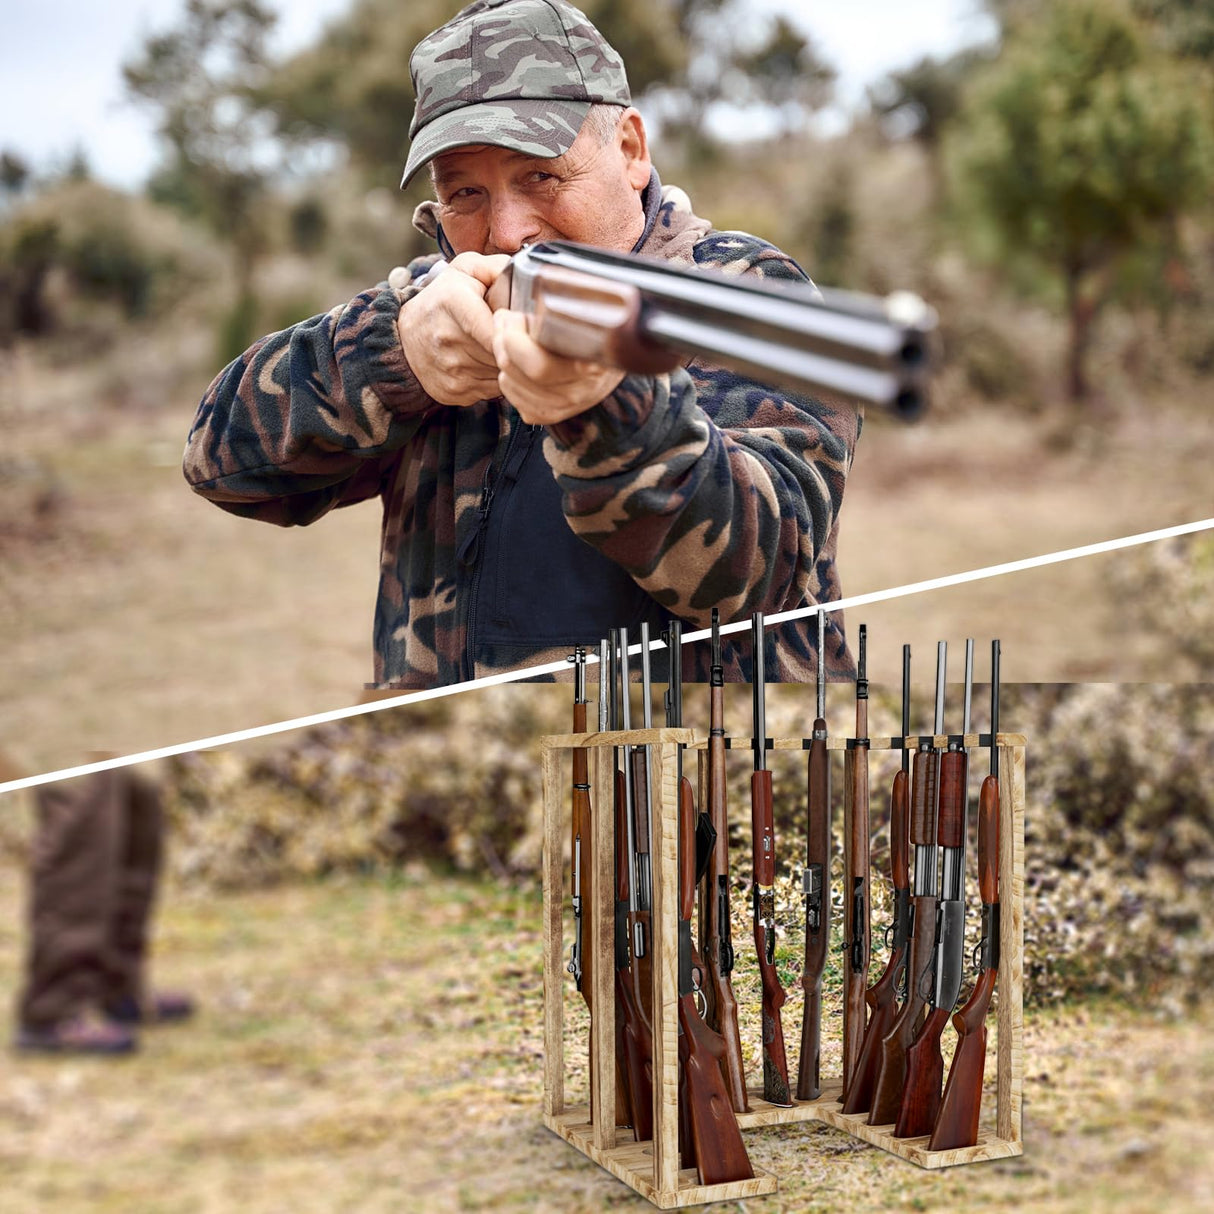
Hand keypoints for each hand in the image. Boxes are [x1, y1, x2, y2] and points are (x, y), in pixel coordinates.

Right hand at [397, 253, 511, 406]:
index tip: (522, 326)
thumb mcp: (464, 271)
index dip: (516, 329)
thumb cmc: (442, 302)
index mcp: (453, 301)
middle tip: (514, 335)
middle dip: (515, 345)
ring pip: (502, 372)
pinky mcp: (454, 392)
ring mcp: (451, 369)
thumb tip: (525, 278)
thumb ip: (496, 267)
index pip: (498, 327)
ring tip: (496, 347)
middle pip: (504, 351)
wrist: (404, 338)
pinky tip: (486, 364)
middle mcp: (448, 338)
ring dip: (507, 363)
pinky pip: (493, 389)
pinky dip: (496, 378)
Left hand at [492, 310, 626, 425]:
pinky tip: (521, 362)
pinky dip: (508, 376)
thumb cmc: (601, 324)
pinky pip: (511, 396)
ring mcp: (563, 407)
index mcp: (592, 365)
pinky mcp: (547, 415)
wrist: (621, 355)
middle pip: (519, 372)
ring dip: (503, 356)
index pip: (540, 365)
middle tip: (506, 319)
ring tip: (513, 338)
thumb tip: (545, 279)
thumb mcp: (593, 307)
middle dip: (504, 340)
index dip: (517, 336)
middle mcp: (579, 392)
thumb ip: (573, 298)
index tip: (516, 315)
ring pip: (509, 384)